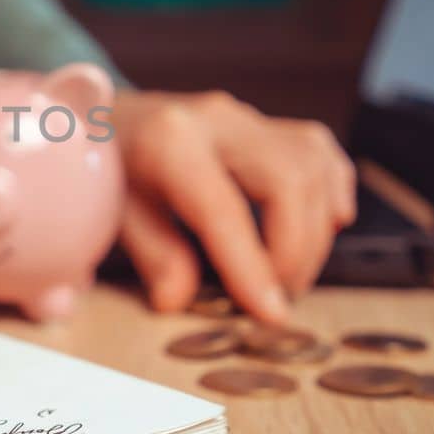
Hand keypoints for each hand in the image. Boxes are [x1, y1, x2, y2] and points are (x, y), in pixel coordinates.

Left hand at [112, 90, 355, 322]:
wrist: (105, 117)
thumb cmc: (107, 169)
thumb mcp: (113, 214)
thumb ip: (152, 255)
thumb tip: (179, 300)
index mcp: (168, 142)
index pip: (224, 210)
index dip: (252, 267)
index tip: (271, 315)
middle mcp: (216, 120)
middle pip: (288, 180)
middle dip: (296, 249)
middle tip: (277, 294)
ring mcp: (246, 118)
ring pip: (312, 164)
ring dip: (315, 229)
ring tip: (289, 272)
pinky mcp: (267, 123)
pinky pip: (319, 150)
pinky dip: (329, 191)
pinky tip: (319, 225)